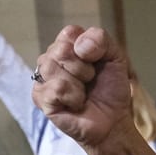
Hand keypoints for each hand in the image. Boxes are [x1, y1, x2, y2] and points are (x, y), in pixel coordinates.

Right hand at [32, 26, 133, 148]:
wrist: (113, 121)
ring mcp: (43, 78)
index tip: (96, 63)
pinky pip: (55, 88)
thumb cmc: (110, 90)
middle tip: (90, 80)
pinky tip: (75, 104)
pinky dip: (73, 97)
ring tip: (83, 93)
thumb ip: (101, 39)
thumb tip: (80, 47)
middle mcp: (51, 59)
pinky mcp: (40, 98)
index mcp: (67, 46)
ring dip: (78, 83)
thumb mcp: (115, 58)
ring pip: (53, 67)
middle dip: (84, 68)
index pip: (70, 33)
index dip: (88, 48)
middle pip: (61, 49)